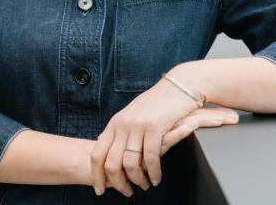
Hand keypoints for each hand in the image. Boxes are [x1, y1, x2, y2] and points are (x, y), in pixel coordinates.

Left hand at [90, 74, 237, 196]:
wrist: (178, 85)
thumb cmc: (157, 102)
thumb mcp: (133, 114)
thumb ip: (121, 129)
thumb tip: (107, 146)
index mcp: (115, 122)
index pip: (97, 153)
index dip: (97, 174)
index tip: (99, 189)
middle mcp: (123, 124)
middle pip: (112, 163)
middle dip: (118, 183)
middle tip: (127, 191)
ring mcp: (138, 125)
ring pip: (131, 163)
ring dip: (137, 179)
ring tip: (145, 184)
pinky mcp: (155, 127)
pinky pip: (151, 158)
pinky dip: (154, 172)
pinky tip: (157, 177)